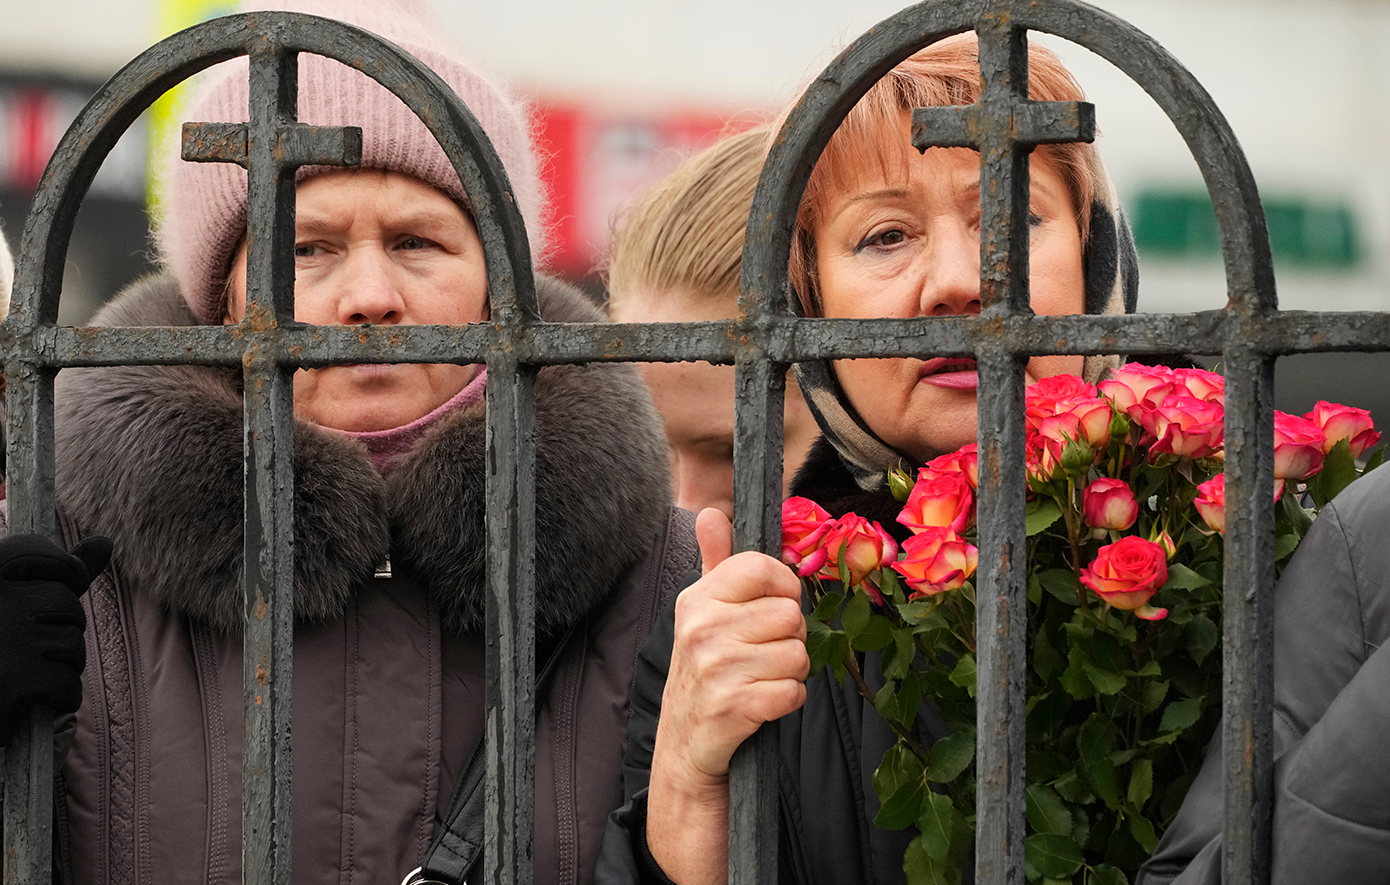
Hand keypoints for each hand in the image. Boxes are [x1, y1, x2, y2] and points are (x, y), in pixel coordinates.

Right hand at [0, 534, 112, 744]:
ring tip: (22, 673)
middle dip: (60, 629)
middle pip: (66, 604)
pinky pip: (67, 684)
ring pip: (72, 645)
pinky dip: (59, 697)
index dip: (62, 569)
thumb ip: (54, 572)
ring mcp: (6, 639)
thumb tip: (106, 542)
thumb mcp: (14, 601)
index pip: (35, 552)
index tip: (65, 584)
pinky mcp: (14, 681)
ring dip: (59, 665)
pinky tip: (31, 699)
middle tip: (22, 649)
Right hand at [646, 508, 808, 884]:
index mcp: (697, 598)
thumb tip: (709, 511)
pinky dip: (788, 701)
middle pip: (790, 613)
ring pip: (797, 653)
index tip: (769, 610)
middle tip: (762, 655)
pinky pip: (793, 691)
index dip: (782, 590)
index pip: (765, 568)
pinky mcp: (734, 708)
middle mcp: (701, 629)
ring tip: (761, 680)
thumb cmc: (706, 670)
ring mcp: (716, 670)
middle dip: (789, 637)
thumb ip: (714, 560)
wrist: (686, 746)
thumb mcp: (702, 612)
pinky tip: (764, 705)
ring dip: (790, 672)